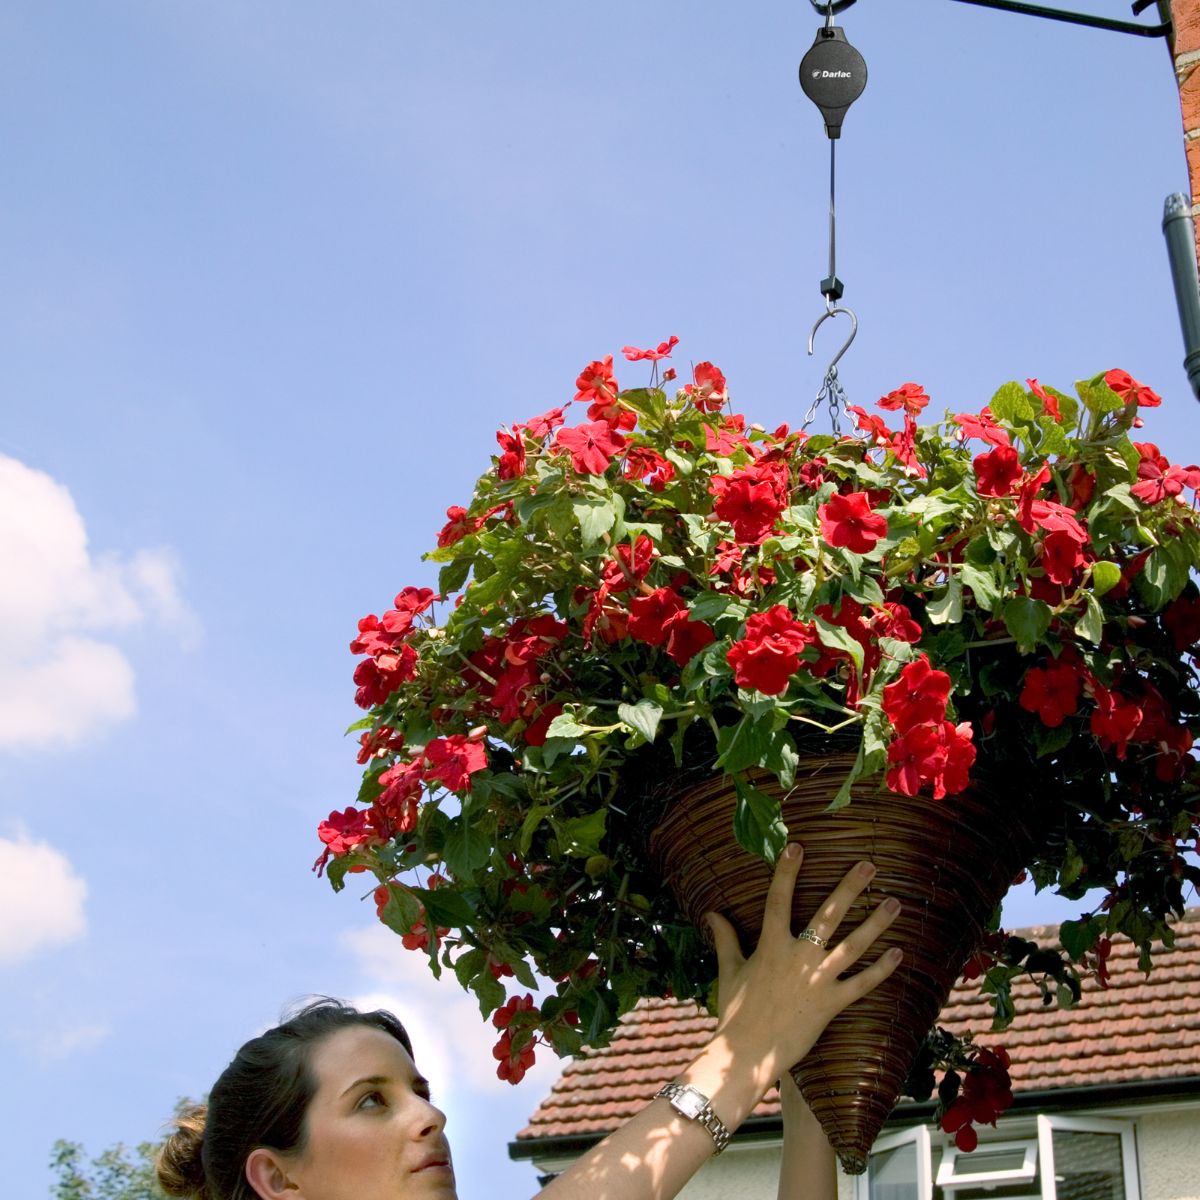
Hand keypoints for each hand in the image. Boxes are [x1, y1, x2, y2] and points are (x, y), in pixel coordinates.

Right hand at [705, 843, 900, 1087]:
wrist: (748, 1054)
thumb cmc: (734, 1011)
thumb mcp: (729, 970)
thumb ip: (725, 939)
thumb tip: (711, 913)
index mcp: (771, 945)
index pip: (778, 899)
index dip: (787, 872)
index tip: (797, 846)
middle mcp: (798, 956)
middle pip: (829, 914)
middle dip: (850, 887)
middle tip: (870, 865)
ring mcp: (818, 979)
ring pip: (854, 945)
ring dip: (876, 923)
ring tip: (894, 903)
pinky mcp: (832, 1003)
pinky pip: (862, 984)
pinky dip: (882, 969)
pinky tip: (898, 953)